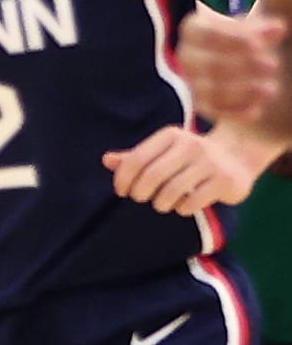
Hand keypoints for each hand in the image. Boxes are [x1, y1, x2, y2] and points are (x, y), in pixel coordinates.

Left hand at [104, 124, 261, 215]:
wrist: (238, 155)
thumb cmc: (189, 156)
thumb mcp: (163, 151)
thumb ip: (135, 157)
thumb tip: (106, 160)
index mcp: (170, 135)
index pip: (136, 159)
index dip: (123, 179)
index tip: (122, 191)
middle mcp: (191, 145)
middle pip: (152, 176)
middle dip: (140, 193)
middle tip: (141, 199)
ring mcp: (210, 162)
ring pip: (171, 191)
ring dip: (161, 203)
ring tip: (162, 204)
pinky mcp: (224, 180)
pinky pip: (192, 202)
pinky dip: (182, 209)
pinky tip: (183, 206)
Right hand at [179, 8, 284, 123]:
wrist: (236, 62)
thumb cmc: (245, 39)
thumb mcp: (253, 30)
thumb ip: (264, 30)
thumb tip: (278, 29)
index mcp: (195, 29)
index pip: (208, 33)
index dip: (234, 39)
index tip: (259, 45)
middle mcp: (187, 56)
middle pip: (210, 64)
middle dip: (244, 66)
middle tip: (272, 66)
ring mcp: (191, 81)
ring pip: (211, 90)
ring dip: (243, 91)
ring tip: (271, 89)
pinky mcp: (201, 103)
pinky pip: (214, 110)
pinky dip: (235, 111)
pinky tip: (256, 110)